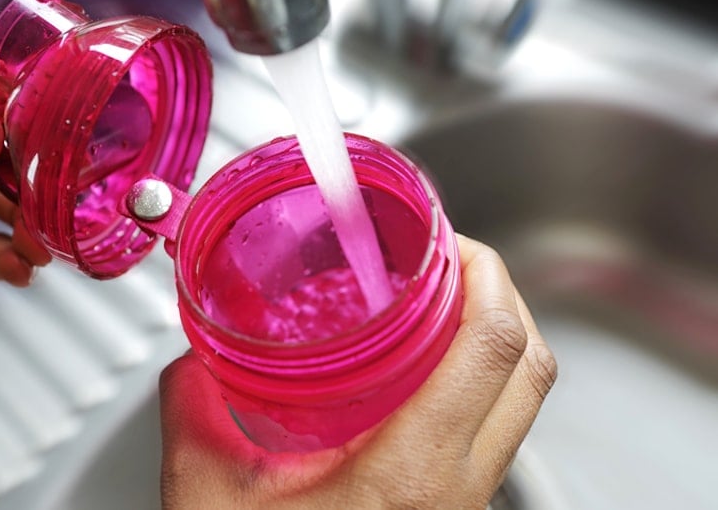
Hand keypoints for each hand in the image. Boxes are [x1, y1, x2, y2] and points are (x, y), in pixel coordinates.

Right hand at [159, 234, 556, 508]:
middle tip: (455, 259)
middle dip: (502, 292)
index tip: (451, 240)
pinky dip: (484, 378)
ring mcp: (472, 502)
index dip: (484, 274)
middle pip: (530, 365)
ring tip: (449, 300)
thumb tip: (195, 358)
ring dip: (499, 334)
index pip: (491, 348)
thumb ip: (196, 415)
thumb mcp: (211, 501)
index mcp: (410, 476)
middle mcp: (461, 489)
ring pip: (525, 397)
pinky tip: (432, 367)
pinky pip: (503, 427)